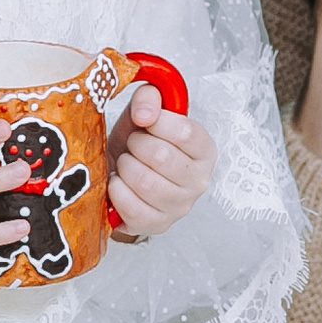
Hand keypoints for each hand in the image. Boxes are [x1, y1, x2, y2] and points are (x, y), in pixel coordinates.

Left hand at [107, 80, 217, 238]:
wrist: (121, 174)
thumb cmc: (138, 144)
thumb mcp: (144, 111)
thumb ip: (149, 97)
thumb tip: (145, 113)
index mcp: (203, 149)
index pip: (185, 132)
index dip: (156, 122)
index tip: (143, 120)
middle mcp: (199, 181)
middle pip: (161, 156)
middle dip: (136, 145)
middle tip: (132, 145)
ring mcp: (180, 206)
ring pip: (145, 182)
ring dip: (125, 168)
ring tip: (125, 164)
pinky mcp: (158, 225)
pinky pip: (132, 208)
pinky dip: (117, 191)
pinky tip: (118, 183)